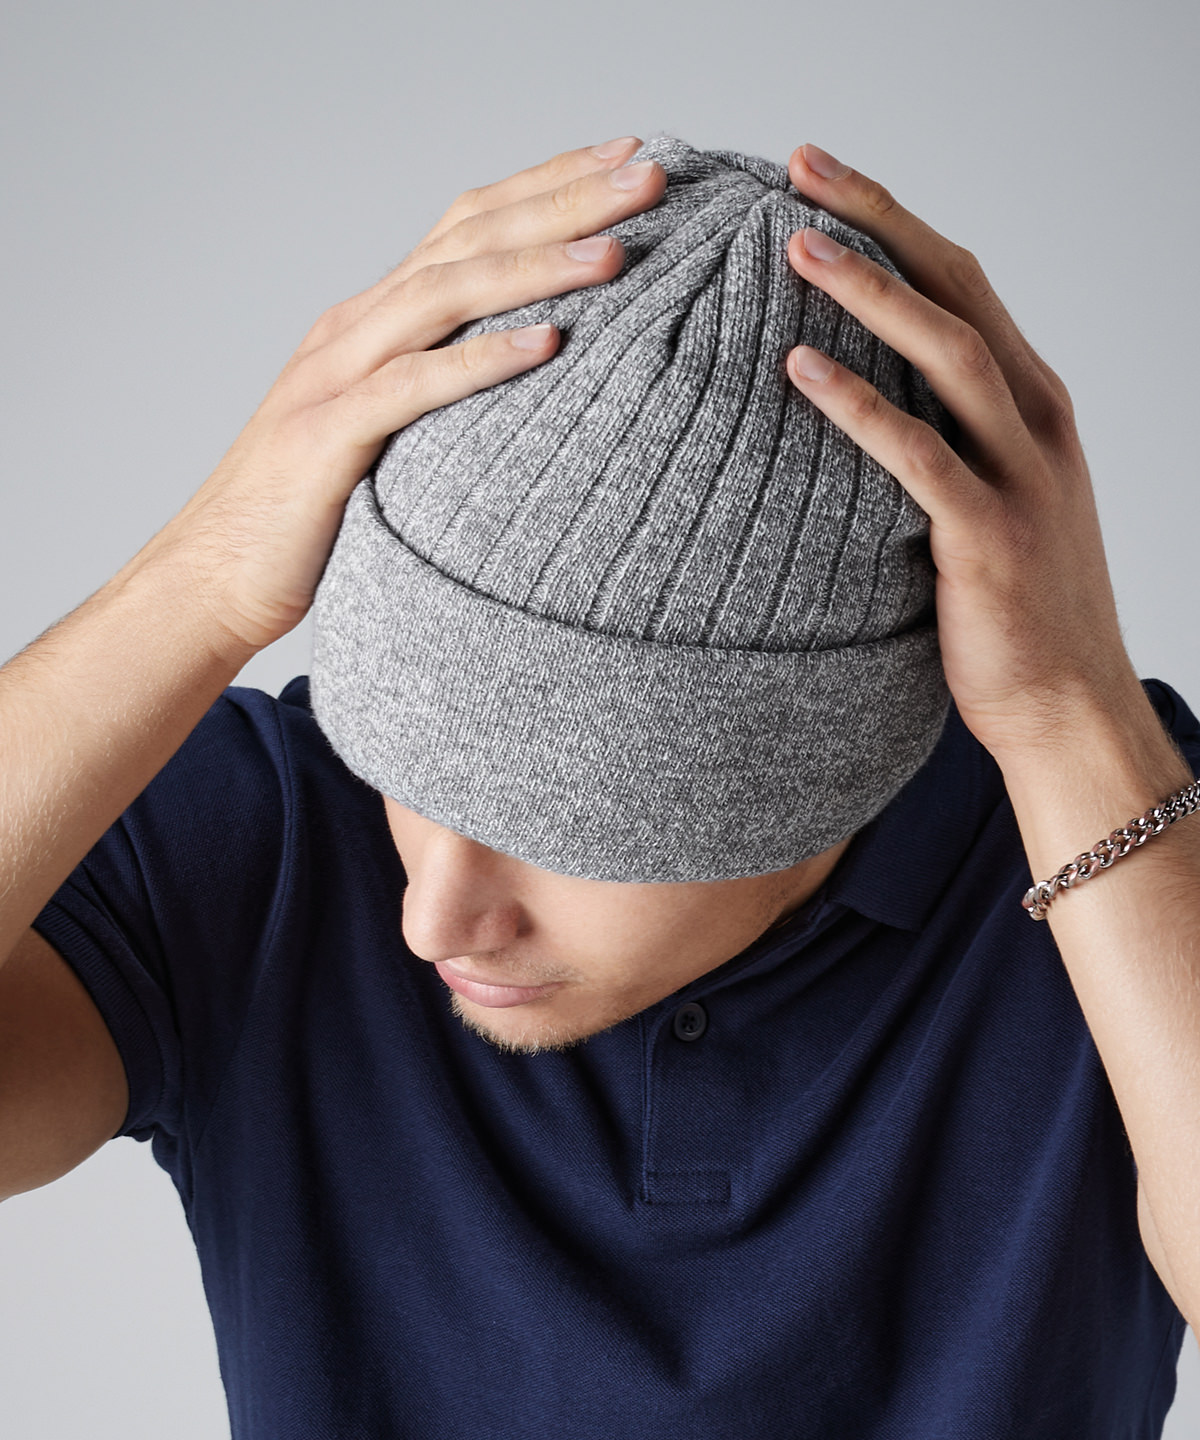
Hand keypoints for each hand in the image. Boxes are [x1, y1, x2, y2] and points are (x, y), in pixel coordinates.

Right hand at [152, 136, 665, 658]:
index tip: (628, 158)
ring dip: (532, 270)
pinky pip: (411, 388)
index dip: (549, 185)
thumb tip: (542, 369)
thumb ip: (445, 385)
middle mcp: (354, 329)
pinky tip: (546, 343)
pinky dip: (479, 362)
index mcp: (375, 319)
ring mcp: (334, 377)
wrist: (218, 576)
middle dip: (562, 201)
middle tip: (648, 173)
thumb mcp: (393, 427)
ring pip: (441, 298)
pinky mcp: (325, 439)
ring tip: (612, 252)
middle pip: (467, 241)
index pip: (471, 226)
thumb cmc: (320, 510)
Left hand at [783, 144, 1148, 768]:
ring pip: (947, 352)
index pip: (963, 283)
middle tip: (801, 169)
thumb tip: (854, 401)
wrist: (1067, 704)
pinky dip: (858, 406)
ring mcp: (1020, 475)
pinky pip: (917, 456)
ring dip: (870, 291)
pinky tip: (800, 370)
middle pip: (957, 288)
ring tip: (797, 244)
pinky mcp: (989, 535)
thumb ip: (943, 442)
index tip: (825, 180)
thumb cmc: (1012, 608)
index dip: (895, 223)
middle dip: (878, 219)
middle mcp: (1035, 420)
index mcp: (1031, 403)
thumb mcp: (987, 500)